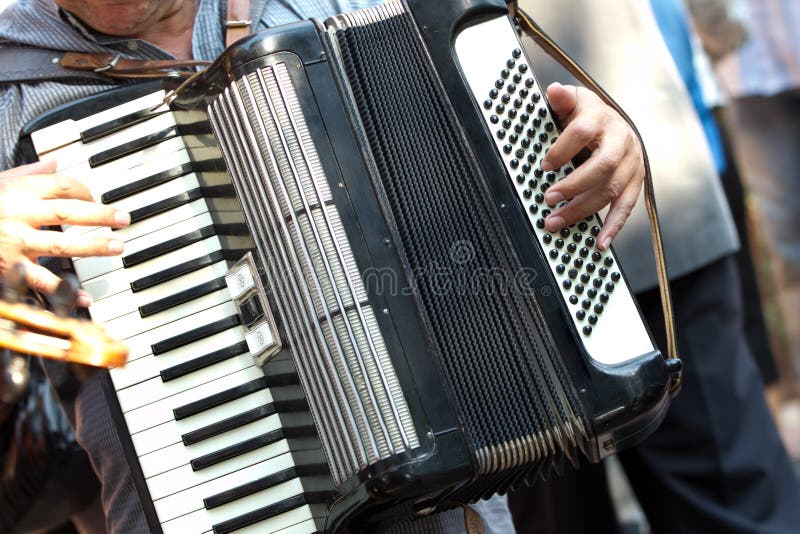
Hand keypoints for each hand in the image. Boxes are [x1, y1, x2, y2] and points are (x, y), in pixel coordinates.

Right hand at [0, 160, 129, 305]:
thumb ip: (29, 174)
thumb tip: (56, 162)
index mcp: (19, 192)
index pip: (62, 186)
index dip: (86, 191)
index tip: (99, 198)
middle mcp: (19, 215)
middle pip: (68, 212)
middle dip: (100, 215)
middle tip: (124, 219)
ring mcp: (15, 243)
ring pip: (61, 245)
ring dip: (93, 247)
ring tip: (117, 247)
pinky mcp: (10, 267)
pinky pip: (42, 281)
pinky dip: (64, 290)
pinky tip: (84, 296)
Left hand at [540, 83, 643, 249]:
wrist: (615, 124)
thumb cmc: (587, 116)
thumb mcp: (574, 102)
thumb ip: (562, 99)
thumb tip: (554, 91)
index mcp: (601, 118)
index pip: (582, 132)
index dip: (563, 149)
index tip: (544, 165)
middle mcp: (621, 140)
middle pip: (602, 166)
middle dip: (574, 185)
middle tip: (548, 198)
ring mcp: (631, 163)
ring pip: (611, 190)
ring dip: (583, 209)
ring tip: (556, 222)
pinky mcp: (636, 182)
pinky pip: (626, 207)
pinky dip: (613, 226)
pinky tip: (599, 243)